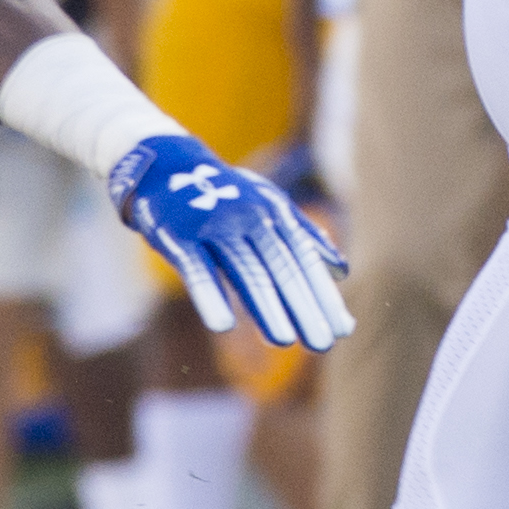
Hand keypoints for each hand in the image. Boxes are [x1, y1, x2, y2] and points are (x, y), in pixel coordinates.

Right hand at [111, 132, 353, 351]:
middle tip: (322, 344)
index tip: (343, 329)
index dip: (323, 295)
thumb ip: (306, 239)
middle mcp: (249, 217)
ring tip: (283, 341)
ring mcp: (213, 225)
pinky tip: (223, 326)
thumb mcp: (270, 207)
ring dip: (265, 306)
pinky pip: (196, 268)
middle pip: (280, 268)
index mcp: (274, 214)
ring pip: (244, 270)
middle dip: (303, 306)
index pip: (304, 260)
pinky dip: (210, 295)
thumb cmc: (225, 195)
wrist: (165, 164)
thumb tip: (343, 271)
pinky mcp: (178, 234)